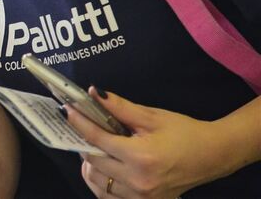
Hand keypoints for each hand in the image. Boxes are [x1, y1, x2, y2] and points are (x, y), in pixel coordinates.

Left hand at [68, 88, 222, 197]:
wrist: (214, 155)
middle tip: (82, 128)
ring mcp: (142, 197)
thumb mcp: (151, 117)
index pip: (97, 140)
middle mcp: (138, 181)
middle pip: (93, 163)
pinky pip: (111, 198)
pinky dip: (101, 184)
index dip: (78, 123)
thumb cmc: (184, 133)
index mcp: (140, 157)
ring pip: (98, 184)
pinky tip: (104, 169)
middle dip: (83, 143)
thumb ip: (120, 107)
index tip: (67, 111)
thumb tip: (93, 93)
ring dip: (90, 166)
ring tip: (94, 148)